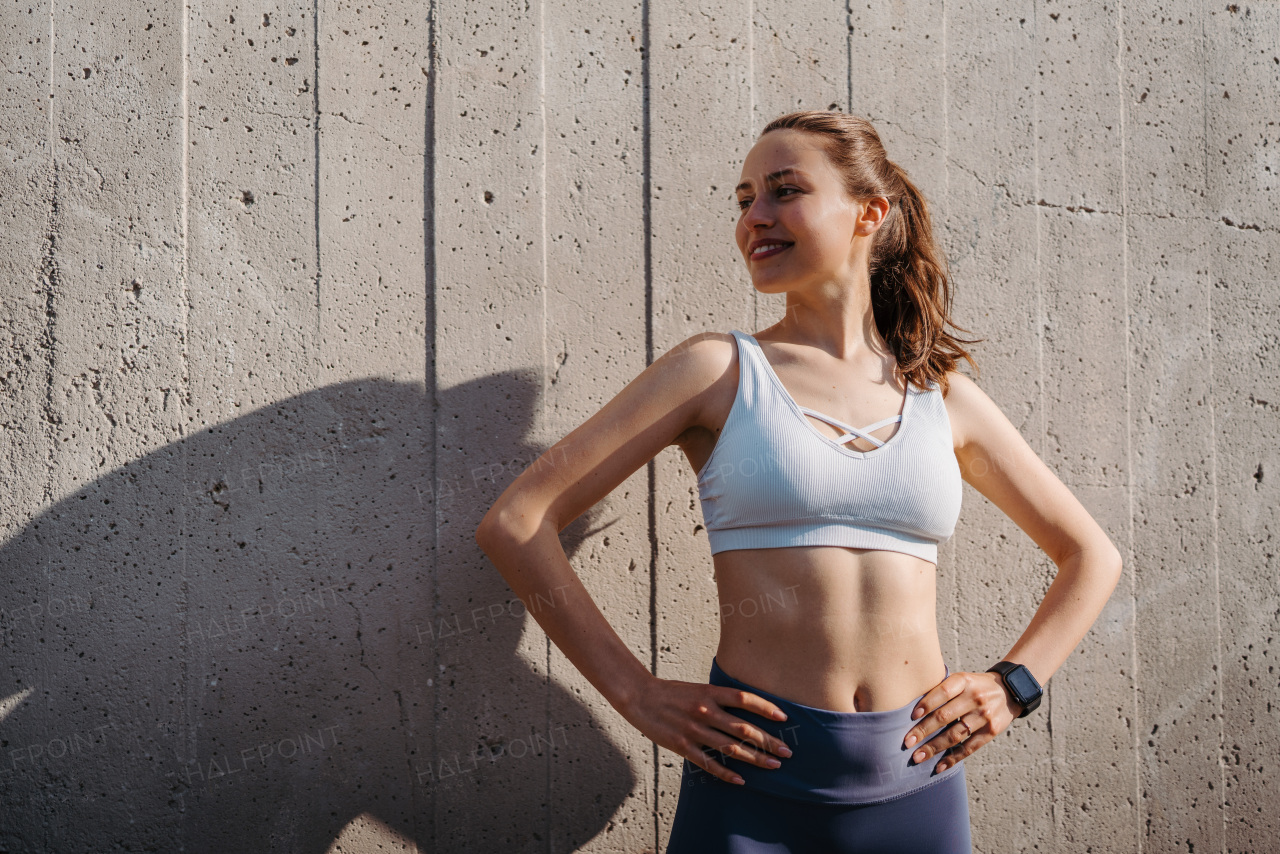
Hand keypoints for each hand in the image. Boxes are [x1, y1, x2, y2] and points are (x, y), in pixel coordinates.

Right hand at [618, 675, 794, 784]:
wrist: (640, 697)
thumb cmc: (672, 693)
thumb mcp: (698, 688)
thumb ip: (719, 698)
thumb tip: (746, 709)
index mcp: (709, 692)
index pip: (744, 699)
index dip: (765, 708)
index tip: (784, 718)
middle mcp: (705, 711)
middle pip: (743, 728)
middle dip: (768, 741)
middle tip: (786, 752)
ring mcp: (693, 730)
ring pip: (731, 748)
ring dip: (754, 758)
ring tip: (773, 765)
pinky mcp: (682, 746)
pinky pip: (708, 763)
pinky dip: (726, 773)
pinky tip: (741, 780)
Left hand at [901, 670, 1022, 773]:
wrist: (1010, 690)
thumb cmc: (975, 686)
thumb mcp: (962, 679)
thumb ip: (942, 690)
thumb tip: (914, 711)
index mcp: (964, 681)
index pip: (942, 692)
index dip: (926, 704)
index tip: (911, 717)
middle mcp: (975, 698)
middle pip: (945, 716)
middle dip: (924, 731)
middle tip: (907, 742)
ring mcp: (984, 716)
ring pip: (955, 735)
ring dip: (934, 748)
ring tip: (918, 756)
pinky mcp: (991, 731)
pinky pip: (969, 747)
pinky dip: (953, 758)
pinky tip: (939, 766)